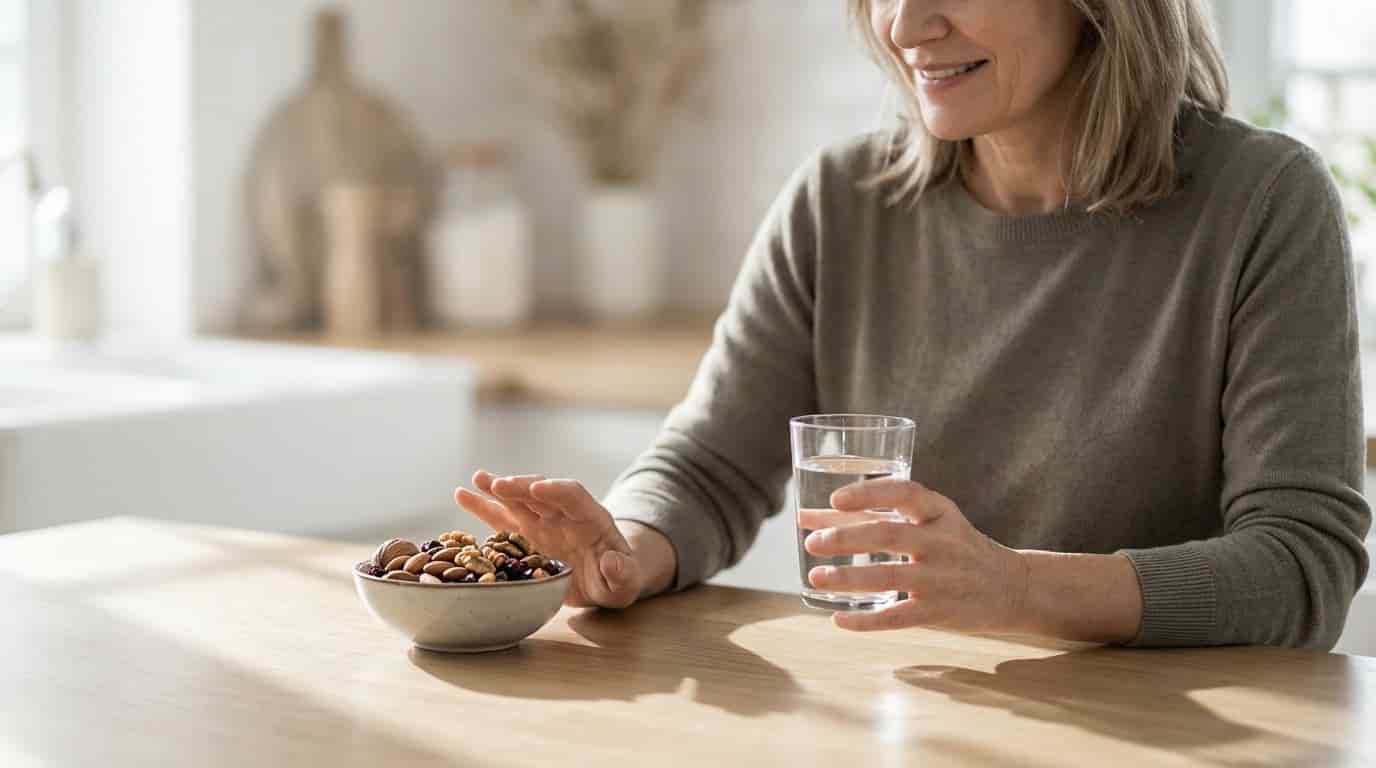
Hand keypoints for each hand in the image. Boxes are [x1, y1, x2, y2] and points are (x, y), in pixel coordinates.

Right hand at [454, 470, 672, 608]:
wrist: (607, 579)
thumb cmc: (619, 579)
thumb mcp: (626, 582)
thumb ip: (622, 573)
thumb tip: (612, 561)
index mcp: (591, 519)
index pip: (574, 496)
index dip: (556, 491)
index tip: (537, 489)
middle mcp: (564, 514)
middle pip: (541, 493)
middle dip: (520, 487)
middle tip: (497, 484)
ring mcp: (543, 521)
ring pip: (519, 500)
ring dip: (498, 489)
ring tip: (476, 480)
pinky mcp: (526, 534)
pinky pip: (502, 518)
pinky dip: (483, 507)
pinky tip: (462, 494)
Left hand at [803, 477, 1029, 632]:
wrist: (1014, 587)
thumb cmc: (955, 548)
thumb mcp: (926, 523)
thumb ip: (869, 516)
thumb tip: (806, 516)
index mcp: (939, 512)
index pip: (904, 493)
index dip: (868, 494)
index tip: (835, 499)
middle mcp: (943, 542)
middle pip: (889, 535)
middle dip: (846, 538)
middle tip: (812, 543)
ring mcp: (942, 579)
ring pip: (889, 577)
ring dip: (848, 578)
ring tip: (815, 578)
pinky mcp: (940, 613)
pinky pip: (898, 617)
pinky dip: (866, 621)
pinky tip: (838, 619)